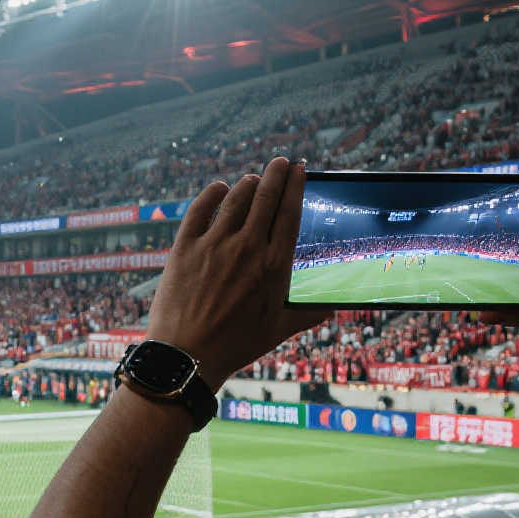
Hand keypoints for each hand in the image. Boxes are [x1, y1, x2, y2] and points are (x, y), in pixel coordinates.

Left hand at [144, 157, 326, 387]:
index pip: (289, 213)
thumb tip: (334, 310)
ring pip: (234, 199)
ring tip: (254, 179)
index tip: (300, 170)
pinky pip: (199, 209)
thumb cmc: (236, 346)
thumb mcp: (278, 331)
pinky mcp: (184, 248)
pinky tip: (219, 187)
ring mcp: (213, 245)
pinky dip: (211, 193)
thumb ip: (308, 315)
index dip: (295, 186)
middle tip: (281, 162)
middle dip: (276, 173)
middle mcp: (247, 248)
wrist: (187, 356)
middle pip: (265, 197)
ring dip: (247, 184)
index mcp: (274, 266)